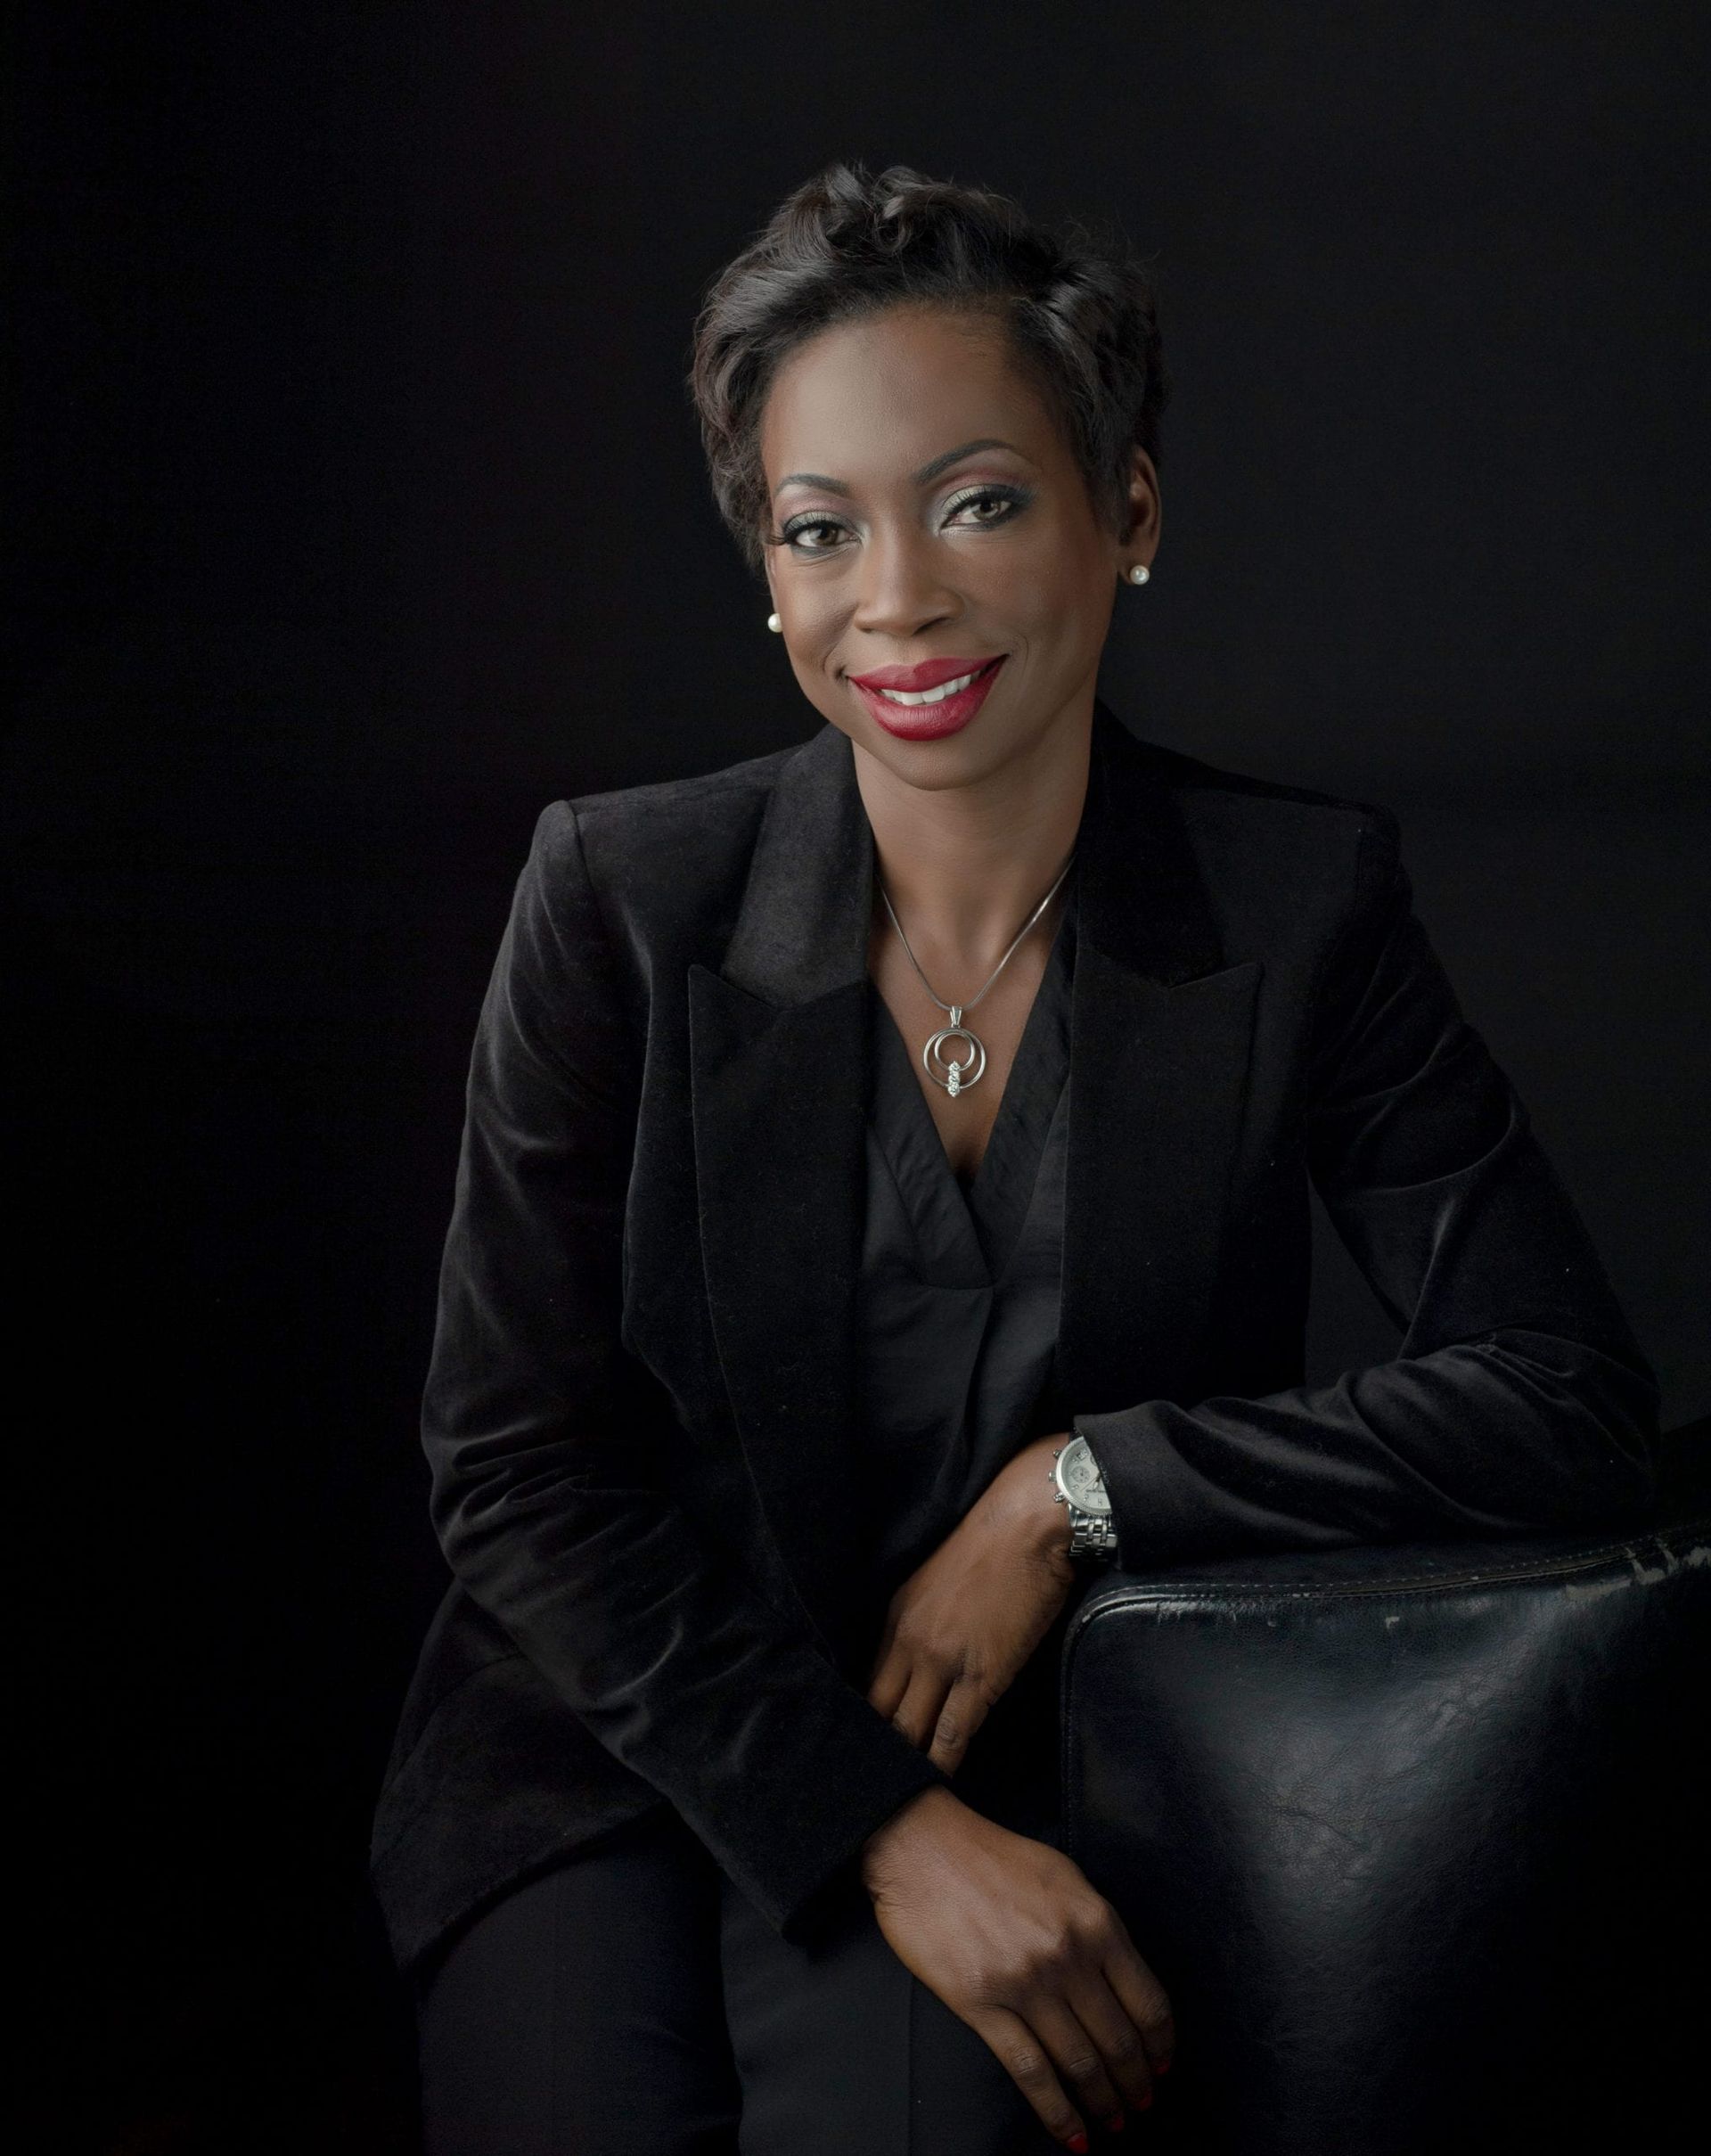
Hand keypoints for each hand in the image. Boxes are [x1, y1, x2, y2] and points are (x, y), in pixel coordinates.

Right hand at [861, 1786, 1174, 2148]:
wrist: (922, 1846)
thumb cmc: (991, 1855)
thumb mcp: (1063, 1876)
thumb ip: (1096, 1925)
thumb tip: (1120, 1977)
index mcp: (1096, 1921)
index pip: (1147, 2001)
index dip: (1161, 2045)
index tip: (1163, 2066)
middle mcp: (1068, 1956)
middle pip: (1119, 2040)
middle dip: (1136, 2083)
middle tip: (1141, 2105)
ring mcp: (1026, 1984)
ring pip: (1080, 2063)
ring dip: (1103, 2104)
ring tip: (1113, 2124)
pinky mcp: (982, 2005)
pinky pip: (1030, 2072)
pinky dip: (1057, 2112)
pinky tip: (1071, 2134)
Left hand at [865, 1434, 1078, 1775]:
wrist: (1028, 1526)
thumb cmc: (990, 1549)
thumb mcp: (931, 1582)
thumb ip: (915, 1624)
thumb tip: (912, 1665)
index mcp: (895, 1620)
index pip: (866, 1687)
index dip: (863, 1725)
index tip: (859, 1752)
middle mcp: (910, 1644)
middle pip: (880, 1716)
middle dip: (874, 1754)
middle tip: (869, 1790)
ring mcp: (944, 1663)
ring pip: (912, 1733)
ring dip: (907, 1768)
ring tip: (900, 1803)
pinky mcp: (982, 1676)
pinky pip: (954, 1733)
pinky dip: (944, 1764)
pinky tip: (940, 1787)